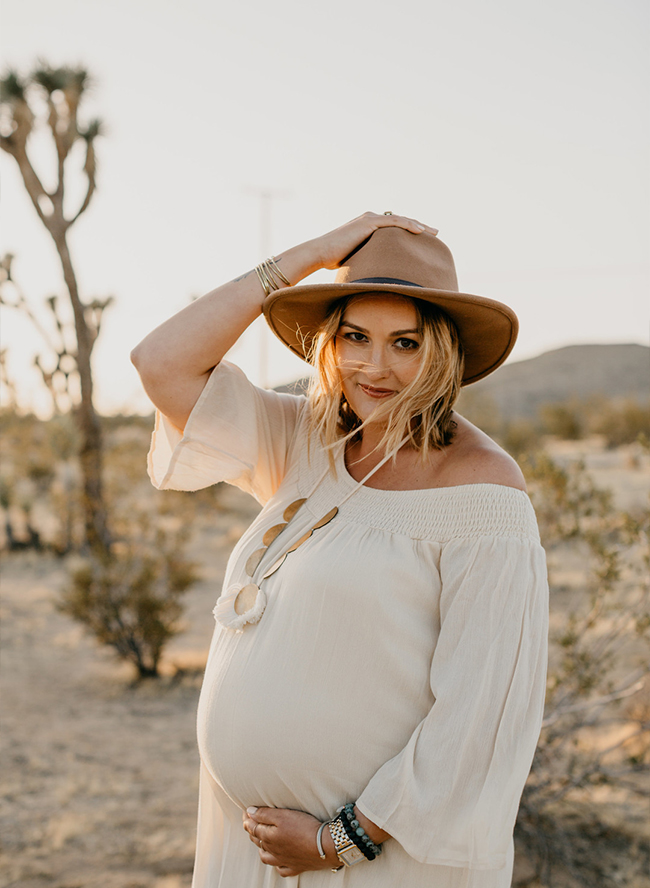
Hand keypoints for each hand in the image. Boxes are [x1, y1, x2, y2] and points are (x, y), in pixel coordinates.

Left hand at [242, 805, 338, 876]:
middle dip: (252, 831)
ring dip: (261, 849)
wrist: (324, 846)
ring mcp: (284, 861)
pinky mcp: (296, 867)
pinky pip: (282, 869)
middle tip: (250, 822)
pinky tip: (278, 861)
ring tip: (260, 842)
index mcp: (268, 838)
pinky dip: (277, 865)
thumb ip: (264, 814)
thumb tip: (248, 812)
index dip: (248, 818)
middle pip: (258, 841)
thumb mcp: (282, 815)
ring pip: (267, 857)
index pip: (253, 827)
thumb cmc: (303, 828)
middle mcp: (273, 851)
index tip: (246, 811)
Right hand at [313, 211, 438, 269]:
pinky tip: (420, 230)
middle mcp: (370, 220)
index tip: (424, 240)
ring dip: (418, 225)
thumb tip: (377, 280)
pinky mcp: (368, 223)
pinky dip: (407, 225)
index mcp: (369, 228)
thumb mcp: (357, 262)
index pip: (394, 228)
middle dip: (420, 227)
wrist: (320, 254)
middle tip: (435, 234)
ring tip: (433, 232)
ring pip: (400, 220)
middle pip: (401, 222)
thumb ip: (369, 264)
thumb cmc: (334, 262)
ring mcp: (369, 220)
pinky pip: (393, 222)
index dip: (410, 233)